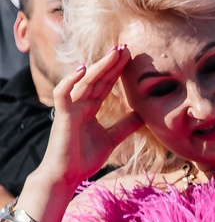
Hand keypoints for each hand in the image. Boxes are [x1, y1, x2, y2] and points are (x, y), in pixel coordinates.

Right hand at [39, 44, 132, 187]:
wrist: (67, 175)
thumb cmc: (84, 157)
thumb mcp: (112, 138)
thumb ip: (126, 125)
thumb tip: (145, 115)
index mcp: (90, 108)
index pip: (105, 84)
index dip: (117, 70)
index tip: (131, 56)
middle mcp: (79, 104)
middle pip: (96, 79)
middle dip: (110, 62)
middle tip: (125, 46)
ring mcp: (70, 108)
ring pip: (84, 82)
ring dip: (98, 66)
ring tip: (114, 53)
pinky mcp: (63, 116)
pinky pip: (64, 94)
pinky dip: (72, 80)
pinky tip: (83, 69)